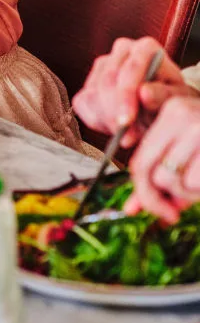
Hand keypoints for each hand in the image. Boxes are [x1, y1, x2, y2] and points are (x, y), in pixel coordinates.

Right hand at [72, 37, 190, 146]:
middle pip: (107, 81)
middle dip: (115, 113)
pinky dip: (97, 120)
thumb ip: (162, 96)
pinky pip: (83, 103)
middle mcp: (122, 51)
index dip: (126, 97)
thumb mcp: (176, 99)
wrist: (161, 106)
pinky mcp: (88, 83)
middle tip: (127, 137)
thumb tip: (144, 93)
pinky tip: (116, 125)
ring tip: (130, 133)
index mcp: (145, 48)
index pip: (130, 69)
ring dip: (108, 120)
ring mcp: (102, 65)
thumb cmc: (171, 99)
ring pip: (93, 94)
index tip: (127, 121)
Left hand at [125, 97, 199, 221]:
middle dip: (169, 200)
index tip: (164, 213)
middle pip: (156, 175)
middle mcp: (184, 113)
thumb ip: (159, 177)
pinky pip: (197, 184)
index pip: (140, 162)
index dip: (145, 195)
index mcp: (172, 109)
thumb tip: (129, 209)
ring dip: (192, 195)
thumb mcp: (189, 151)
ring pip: (178, 183)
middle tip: (184, 206)